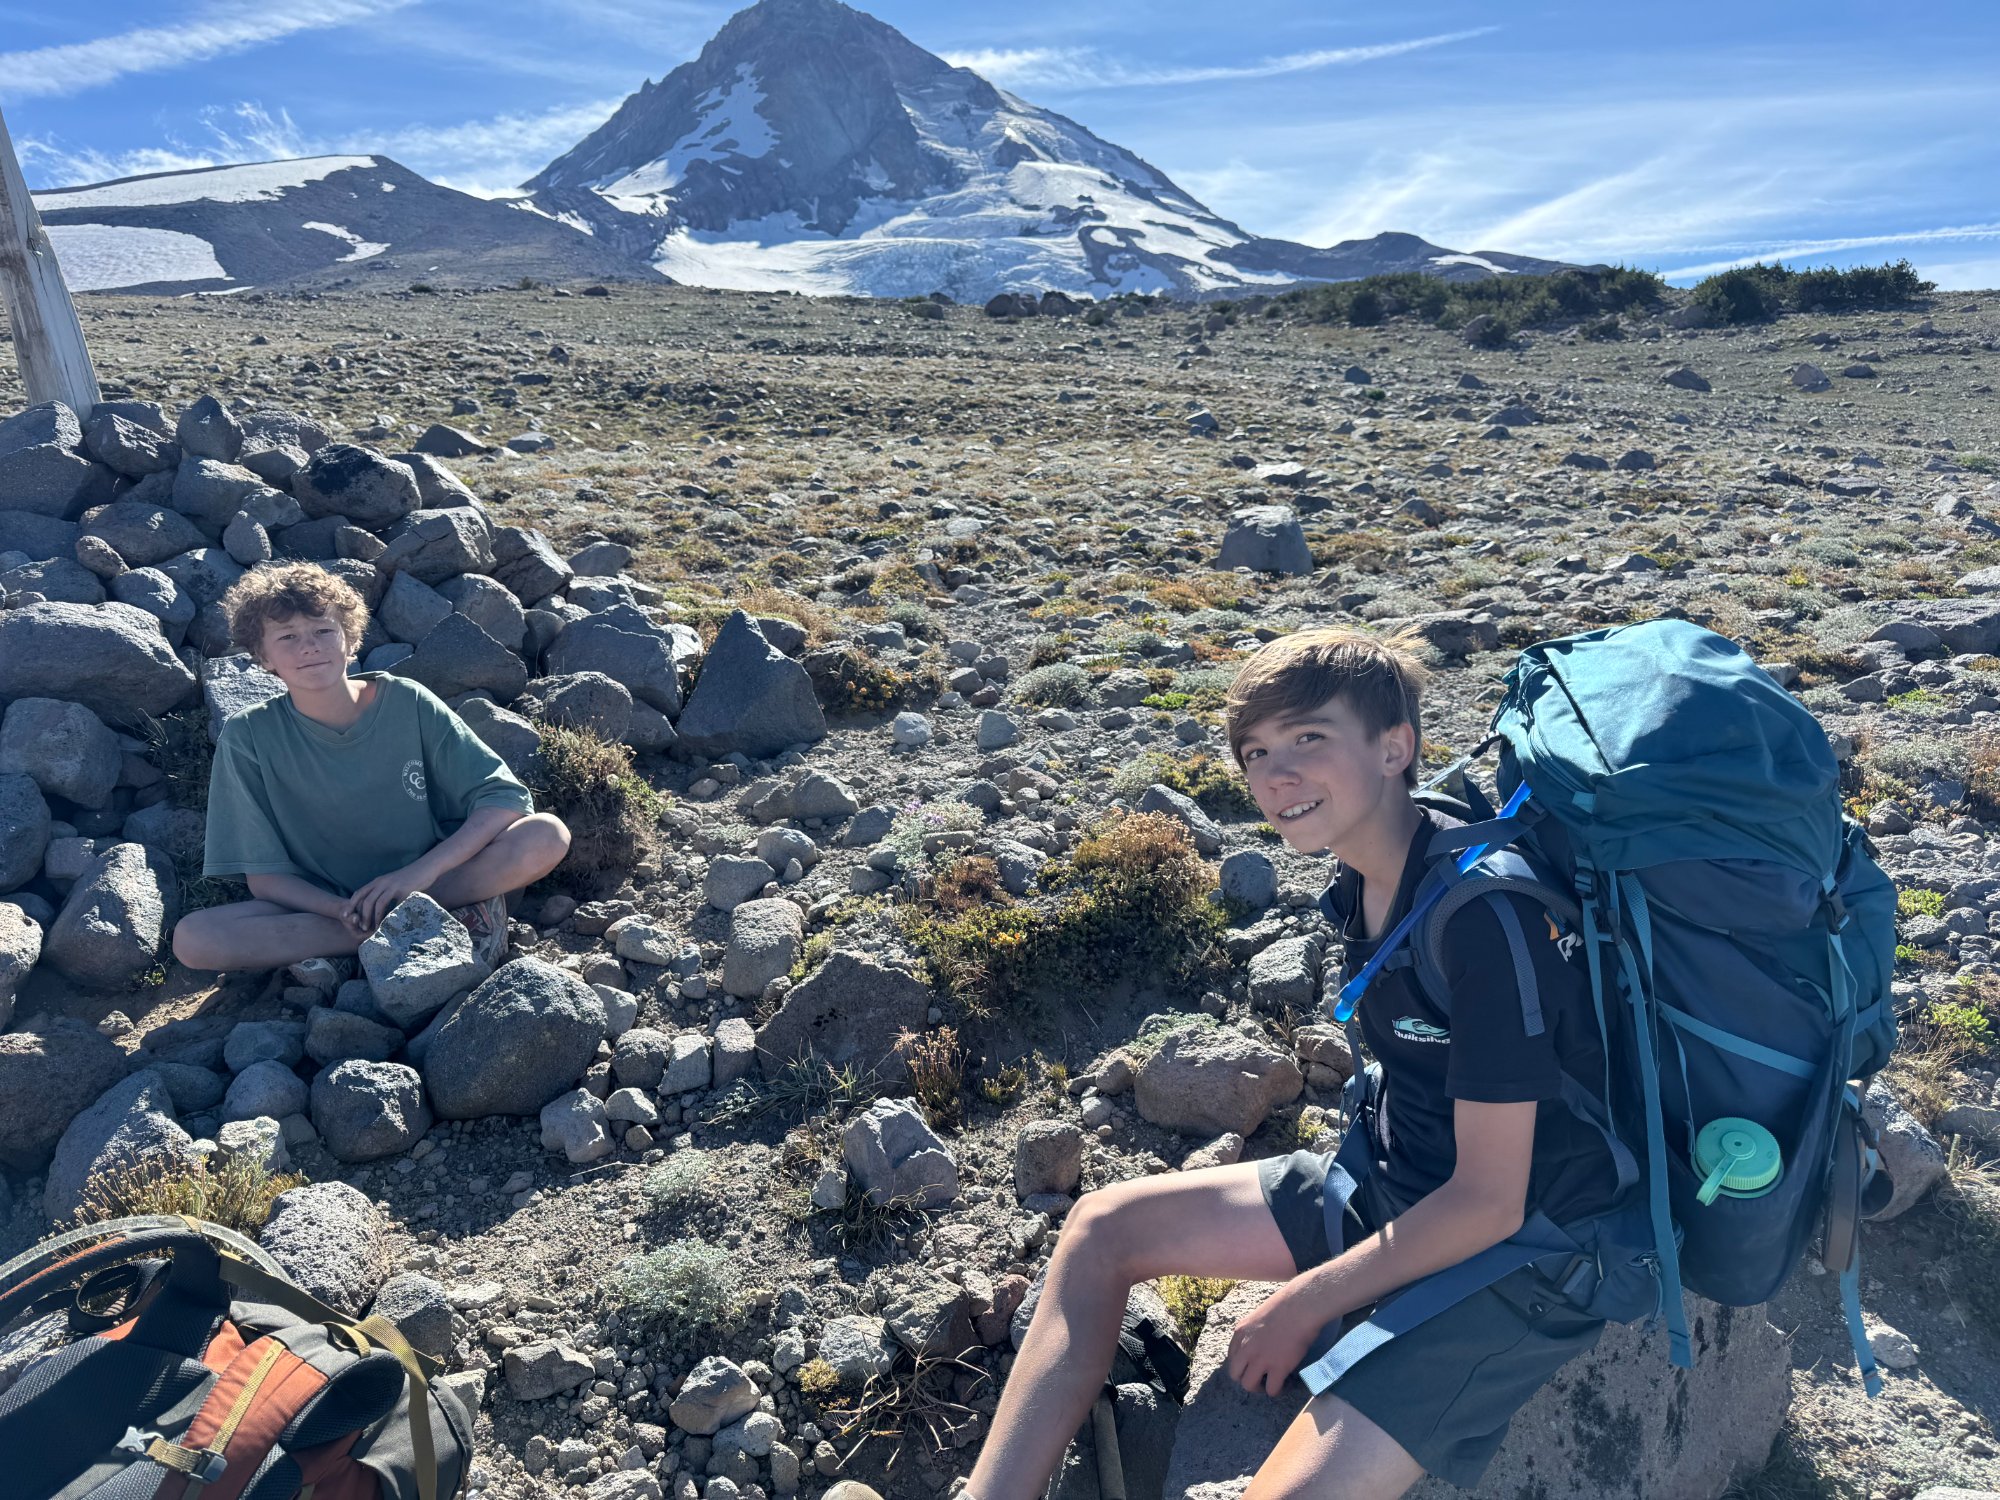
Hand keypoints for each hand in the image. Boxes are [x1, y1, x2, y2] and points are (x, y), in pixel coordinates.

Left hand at [343, 861, 437, 932]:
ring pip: (375, 903)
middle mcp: (382, 883)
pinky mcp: (402, 890)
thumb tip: (378, 907)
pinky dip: (385, 915)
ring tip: (371, 928)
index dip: (351, 905)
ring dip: (371, 917)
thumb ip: (385, 892)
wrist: (426, 868)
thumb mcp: (394, 883)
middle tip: (361, 927)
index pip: (359, 893)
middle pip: (365, 900)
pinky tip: (386, 923)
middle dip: (360, 915)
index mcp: (378, 881)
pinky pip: (390, 904)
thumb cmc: (411, 878)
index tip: (346, 916)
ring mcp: (391, 886)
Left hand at [1226, 1282, 1322, 1397]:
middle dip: (1245, 1378)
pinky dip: (1276, 1390)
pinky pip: (1271, 1389)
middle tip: (1258, 1378)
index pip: (1232, 1357)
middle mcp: (1246, 1348)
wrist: (1300, 1308)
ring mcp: (1260, 1359)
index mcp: (1240, 1333)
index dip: (1242, 1365)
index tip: (1251, 1366)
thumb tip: (1258, 1344)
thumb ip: (1253, 1333)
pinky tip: (1282, 1385)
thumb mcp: (1258, 1318)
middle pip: (1235, 1374)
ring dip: (1259, 1388)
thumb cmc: (1284, 1307)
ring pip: (1249, 1385)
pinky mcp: (1278, 1368)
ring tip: (1269, 1384)